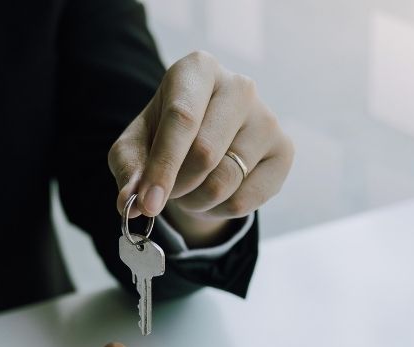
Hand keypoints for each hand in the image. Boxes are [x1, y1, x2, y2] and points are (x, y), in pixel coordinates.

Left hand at [109, 51, 293, 247]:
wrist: (208, 140)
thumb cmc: (166, 136)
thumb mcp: (136, 146)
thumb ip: (129, 169)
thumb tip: (129, 202)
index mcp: (199, 69)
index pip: (182, 119)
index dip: (163, 166)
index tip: (147, 203)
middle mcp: (240, 86)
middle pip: (205, 154)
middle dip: (178, 186)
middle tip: (165, 193)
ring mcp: (268, 118)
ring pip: (225, 182)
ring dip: (197, 201)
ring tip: (190, 191)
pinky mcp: (284, 150)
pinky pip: (247, 201)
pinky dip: (221, 210)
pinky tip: (216, 196)